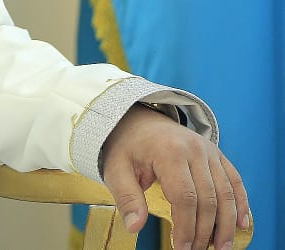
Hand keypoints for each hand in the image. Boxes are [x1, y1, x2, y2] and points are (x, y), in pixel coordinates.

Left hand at [101, 104, 249, 249]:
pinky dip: (241, 203)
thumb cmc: (126, 145)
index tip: (181, 248)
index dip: (186, 228)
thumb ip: (127, 197)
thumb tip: (134, 227)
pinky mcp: (216, 153)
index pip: (185, 198)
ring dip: (227, 224)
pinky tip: (241, 224)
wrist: (137, 119)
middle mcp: (194, 149)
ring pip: (226, 193)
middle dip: (204, 231)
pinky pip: (235, 180)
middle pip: (208, 199)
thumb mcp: (116, 168)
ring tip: (221, 247)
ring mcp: (208, 150)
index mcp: (169, 152)